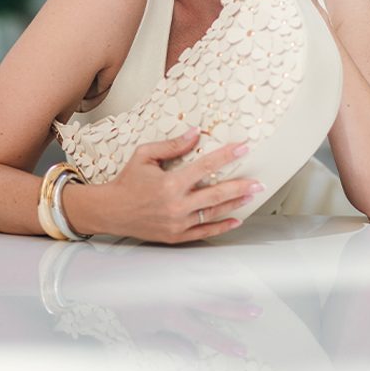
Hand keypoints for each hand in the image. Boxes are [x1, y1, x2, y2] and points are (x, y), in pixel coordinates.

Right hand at [91, 128, 263, 243]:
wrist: (110, 211)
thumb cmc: (127, 181)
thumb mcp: (145, 156)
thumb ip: (172, 146)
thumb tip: (195, 134)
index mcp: (170, 183)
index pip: (205, 166)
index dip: (226, 156)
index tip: (243, 147)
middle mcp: (176, 205)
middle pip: (217, 194)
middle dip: (241, 186)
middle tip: (259, 181)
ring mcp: (177, 223)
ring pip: (214, 213)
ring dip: (235, 204)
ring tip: (251, 195)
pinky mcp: (176, 236)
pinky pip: (204, 232)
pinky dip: (222, 227)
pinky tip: (236, 219)